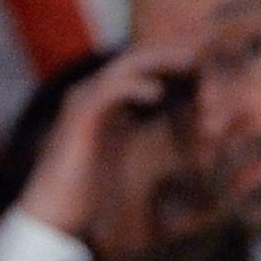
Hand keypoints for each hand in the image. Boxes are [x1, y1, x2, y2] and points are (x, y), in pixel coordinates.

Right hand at [16, 43, 197, 241]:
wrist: (52, 210)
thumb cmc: (85, 190)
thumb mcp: (118, 154)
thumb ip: (135, 134)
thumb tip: (165, 134)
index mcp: (104, 102)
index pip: (142, 69)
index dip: (174, 62)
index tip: (209, 62)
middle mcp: (92, 93)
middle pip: (136, 59)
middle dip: (173, 52)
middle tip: (208, 50)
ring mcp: (83, 101)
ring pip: (124, 66)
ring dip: (159, 60)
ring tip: (192, 60)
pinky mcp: (79, 116)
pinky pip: (108, 90)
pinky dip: (133, 86)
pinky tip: (158, 93)